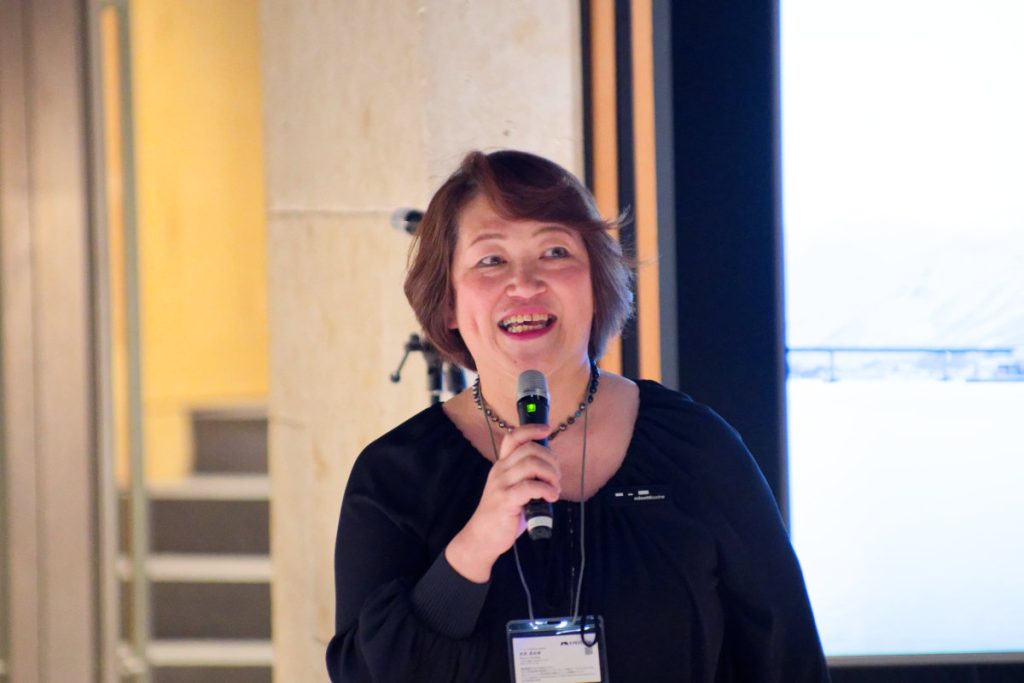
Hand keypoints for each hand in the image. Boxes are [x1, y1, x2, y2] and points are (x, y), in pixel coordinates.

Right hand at [445, 423, 559, 582]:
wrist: (483, 537)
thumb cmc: (503, 514)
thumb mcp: (512, 489)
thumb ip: (526, 476)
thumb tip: (551, 468)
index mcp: (502, 465)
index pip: (513, 437)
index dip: (531, 429)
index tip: (546, 430)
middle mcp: (500, 470)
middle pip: (530, 449)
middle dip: (551, 460)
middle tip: (556, 477)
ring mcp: (501, 485)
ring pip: (532, 464)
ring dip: (551, 475)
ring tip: (554, 489)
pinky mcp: (505, 500)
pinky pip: (531, 486)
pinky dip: (547, 489)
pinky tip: (551, 497)